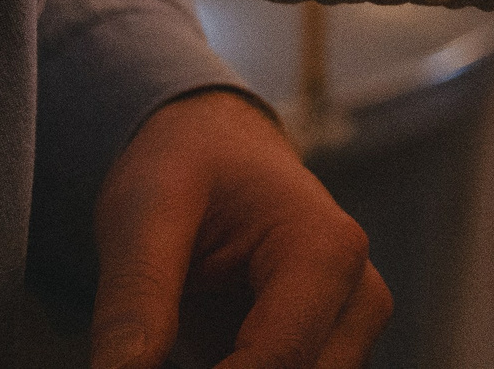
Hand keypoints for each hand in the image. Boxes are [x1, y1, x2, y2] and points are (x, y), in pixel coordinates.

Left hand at [91, 90, 389, 368]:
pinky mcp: (326, 346)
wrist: (216, 145)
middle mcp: (358, 295)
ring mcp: (348, 326)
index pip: (279, 361)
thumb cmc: (188, 165)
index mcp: (327, 252)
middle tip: (144, 359)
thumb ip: (135, 300)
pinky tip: (189, 355)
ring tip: (165, 347)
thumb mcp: (144, 215)